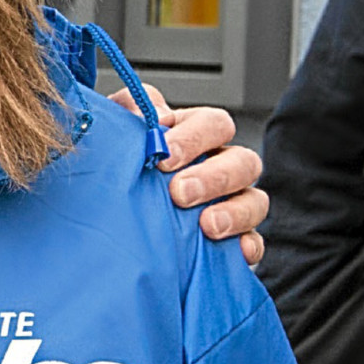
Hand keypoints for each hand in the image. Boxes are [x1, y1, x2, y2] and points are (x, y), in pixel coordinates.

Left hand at [129, 85, 268, 264]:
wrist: (108, 221)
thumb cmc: (117, 170)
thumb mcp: (118, 135)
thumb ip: (130, 111)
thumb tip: (150, 113)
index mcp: (194, 137)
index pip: (214, 124)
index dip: (195, 138)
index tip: (165, 158)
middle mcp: (220, 167)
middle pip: (243, 161)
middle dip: (215, 177)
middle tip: (180, 193)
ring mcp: (231, 204)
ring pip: (255, 200)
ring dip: (236, 211)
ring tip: (208, 226)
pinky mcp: (233, 240)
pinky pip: (254, 241)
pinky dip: (249, 246)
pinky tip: (237, 251)